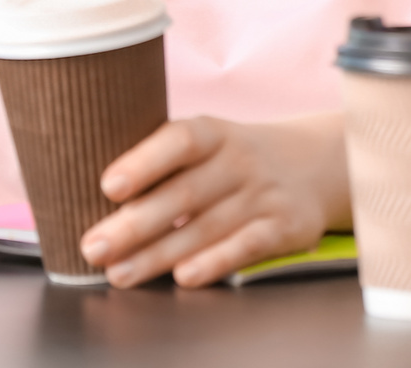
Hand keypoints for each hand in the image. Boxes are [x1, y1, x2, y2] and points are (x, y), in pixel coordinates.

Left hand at [77, 115, 341, 287]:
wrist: (315, 164)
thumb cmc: (233, 158)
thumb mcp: (207, 143)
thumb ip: (163, 161)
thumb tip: (99, 193)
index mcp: (212, 132)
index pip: (178, 140)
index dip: (143, 162)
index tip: (108, 187)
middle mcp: (239, 161)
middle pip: (183, 194)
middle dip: (135, 225)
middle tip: (94, 247)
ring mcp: (263, 195)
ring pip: (206, 228)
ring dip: (159, 255)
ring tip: (120, 273)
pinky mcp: (284, 228)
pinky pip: (246, 247)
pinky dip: (214, 263)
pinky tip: (183, 277)